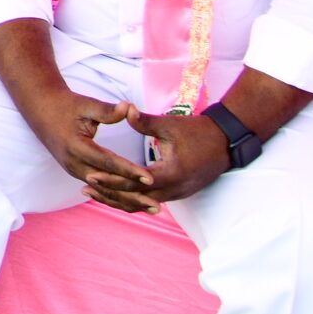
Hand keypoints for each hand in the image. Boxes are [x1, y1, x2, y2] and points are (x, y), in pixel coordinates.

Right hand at [12, 80, 148, 198]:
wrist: (42, 109)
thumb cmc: (67, 105)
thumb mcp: (87, 105)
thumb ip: (108, 111)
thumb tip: (129, 107)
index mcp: (76, 146)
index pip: (108, 162)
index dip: (129, 170)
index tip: (150, 178)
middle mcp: (73, 163)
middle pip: (107, 185)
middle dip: (132, 196)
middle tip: (157, 206)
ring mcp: (73, 170)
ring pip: (104, 191)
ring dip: (127, 200)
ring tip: (151, 208)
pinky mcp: (76, 172)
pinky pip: (99, 188)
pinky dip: (117, 196)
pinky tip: (135, 201)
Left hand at [96, 110, 232, 211]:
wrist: (227, 142)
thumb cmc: (198, 131)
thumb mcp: (171, 125)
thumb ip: (145, 122)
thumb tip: (125, 110)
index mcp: (172, 173)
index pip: (135, 182)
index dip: (112, 180)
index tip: (91, 174)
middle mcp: (175, 189)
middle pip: (136, 199)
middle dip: (110, 194)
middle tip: (85, 187)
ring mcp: (178, 194)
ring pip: (142, 204)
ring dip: (119, 199)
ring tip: (94, 193)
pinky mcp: (179, 194)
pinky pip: (150, 201)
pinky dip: (132, 199)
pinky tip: (116, 194)